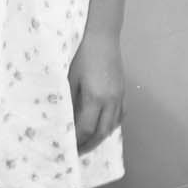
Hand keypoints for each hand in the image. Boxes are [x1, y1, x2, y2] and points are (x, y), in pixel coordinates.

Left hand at [69, 32, 123, 153]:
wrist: (101, 35)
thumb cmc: (81, 54)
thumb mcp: (70, 78)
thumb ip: (69, 101)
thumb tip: (65, 119)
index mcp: (95, 98)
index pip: (86, 129)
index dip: (77, 141)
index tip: (68, 147)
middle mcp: (111, 100)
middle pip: (102, 132)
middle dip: (89, 145)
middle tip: (78, 152)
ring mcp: (119, 96)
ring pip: (113, 125)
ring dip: (100, 137)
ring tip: (88, 142)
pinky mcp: (122, 90)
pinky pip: (120, 115)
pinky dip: (111, 125)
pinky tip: (102, 126)